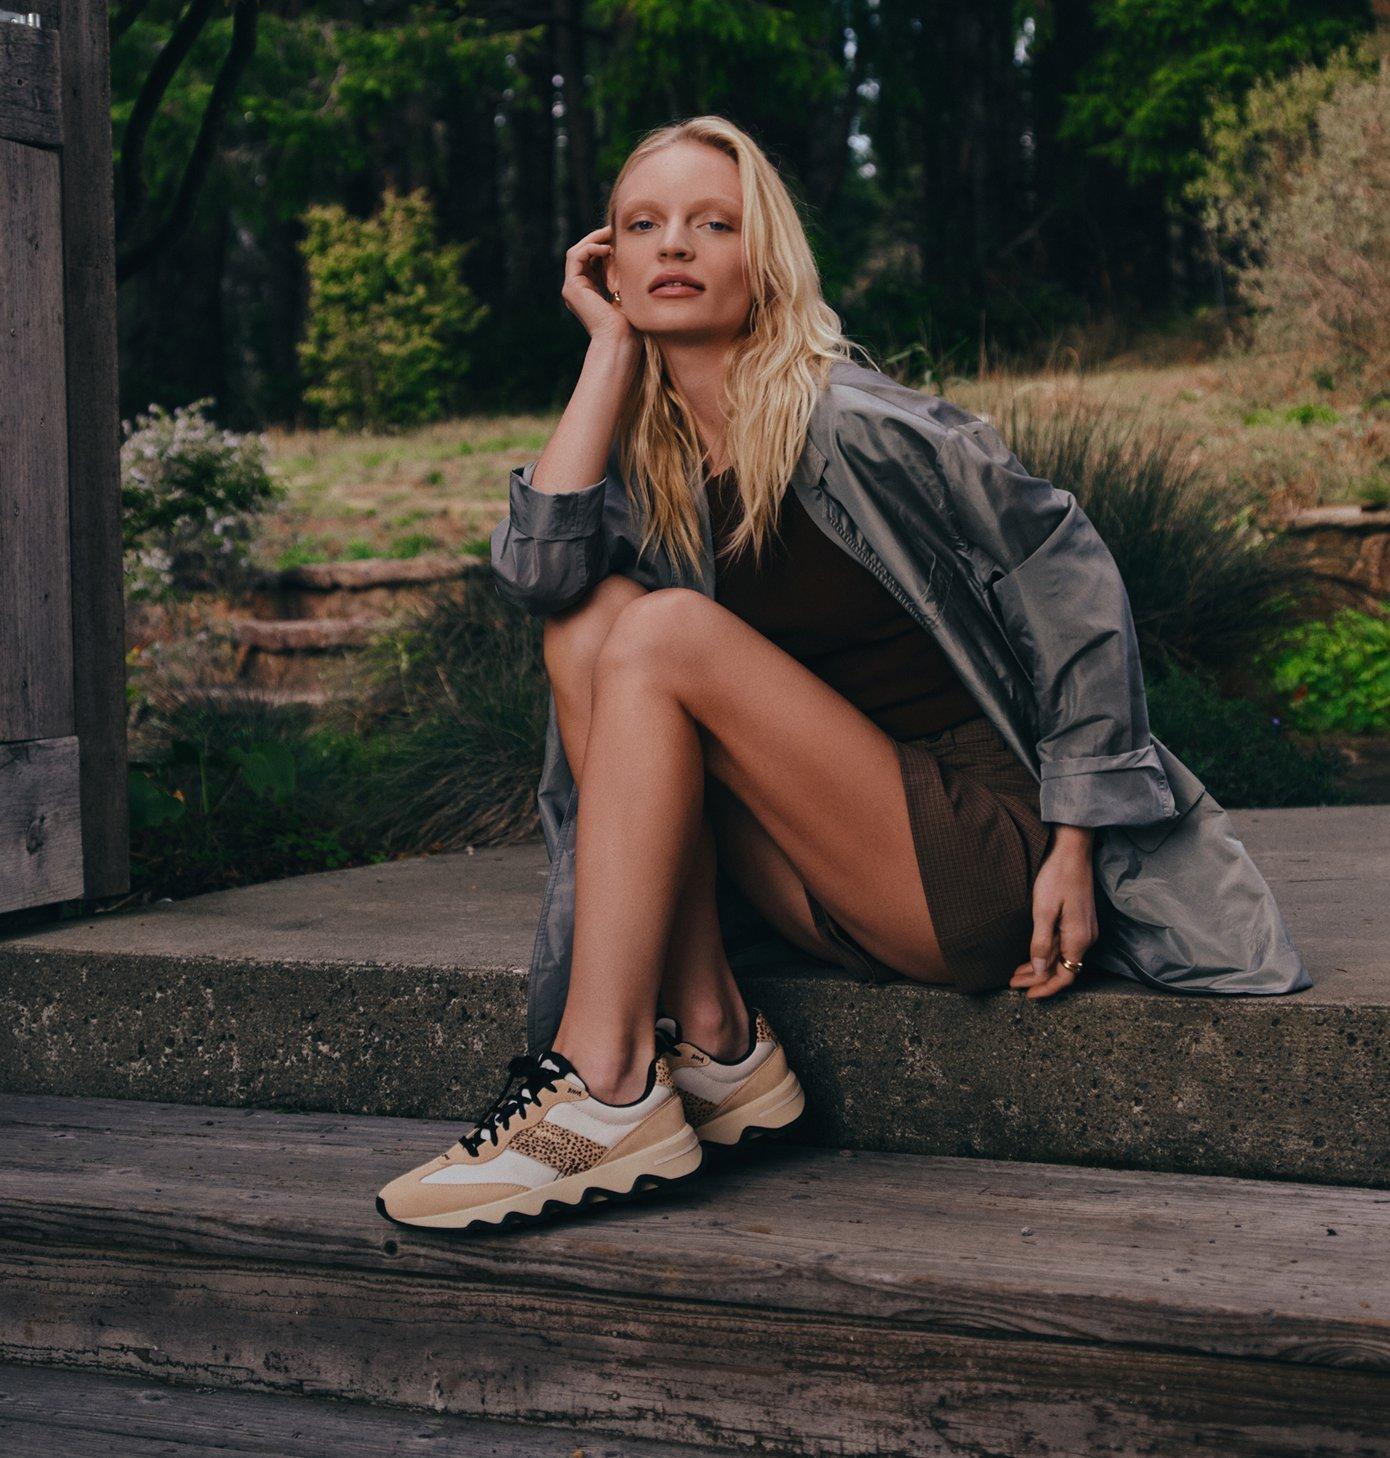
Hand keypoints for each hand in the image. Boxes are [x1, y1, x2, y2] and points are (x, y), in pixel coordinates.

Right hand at [561, 225, 637, 349]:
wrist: (620, 340)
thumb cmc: (629, 323)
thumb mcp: (626, 292)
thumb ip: (622, 274)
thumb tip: (629, 254)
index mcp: (589, 291)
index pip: (592, 260)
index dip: (605, 245)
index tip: (620, 237)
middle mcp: (577, 289)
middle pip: (582, 253)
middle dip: (598, 239)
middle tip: (614, 228)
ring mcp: (572, 288)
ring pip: (577, 251)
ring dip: (593, 239)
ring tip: (610, 234)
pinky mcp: (571, 287)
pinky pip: (576, 256)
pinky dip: (590, 248)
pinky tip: (607, 248)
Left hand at [1009, 829, 1098, 998]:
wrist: (1072, 850)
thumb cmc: (1056, 876)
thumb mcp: (1043, 911)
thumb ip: (1042, 944)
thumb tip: (1040, 971)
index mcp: (1079, 938)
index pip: (1065, 976)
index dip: (1045, 988)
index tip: (1026, 995)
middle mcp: (1087, 938)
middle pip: (1064, 970)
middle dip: (1038, 980)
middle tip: (1013, 983)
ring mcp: (1085, 929)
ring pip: (1063, 958)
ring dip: (1041, 968)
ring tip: (1017, 972)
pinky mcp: (1080, 920)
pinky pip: (1065, 946)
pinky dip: (1048, 954)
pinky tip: (1033, 955)